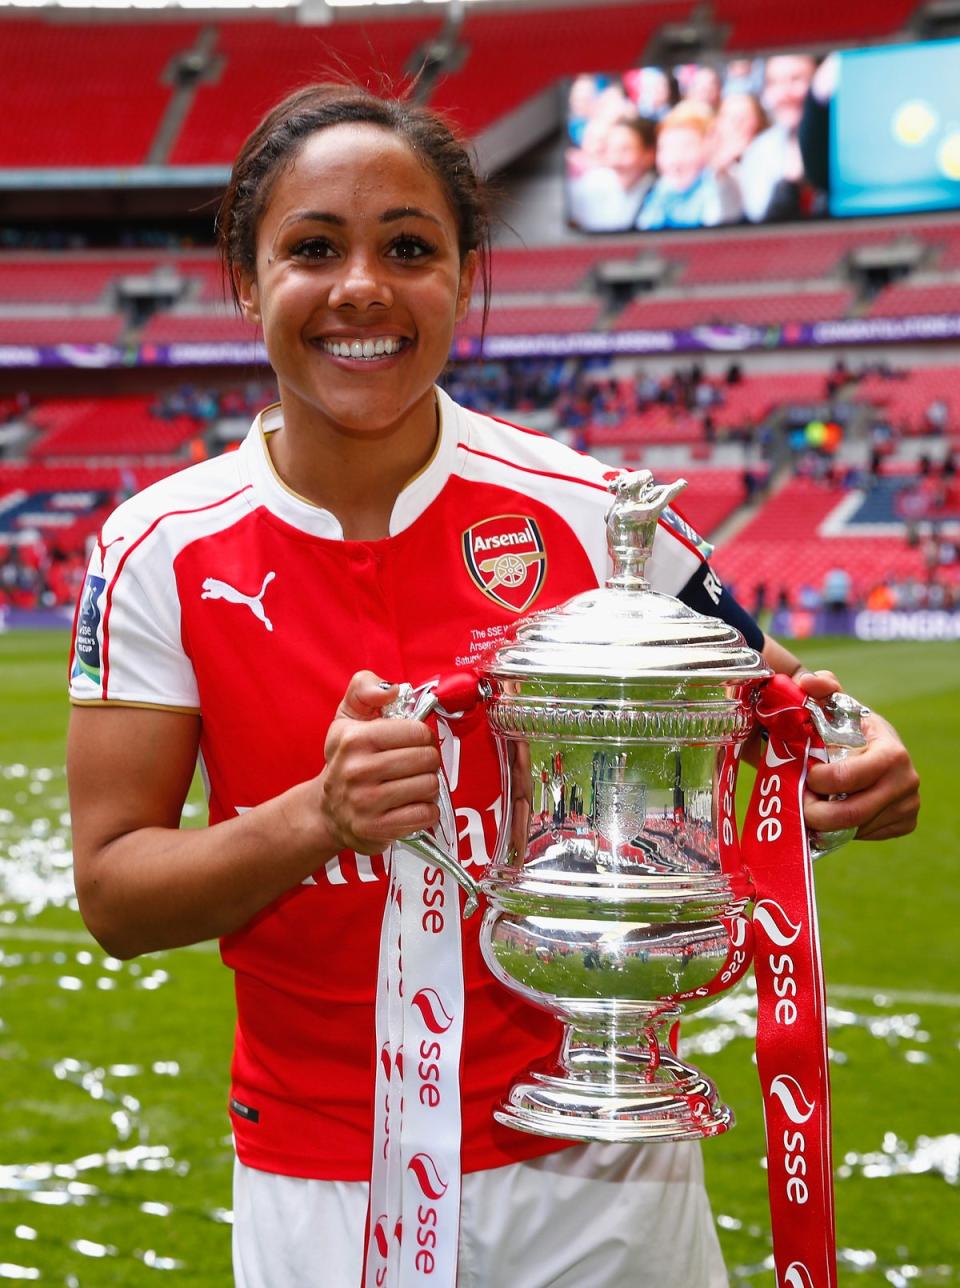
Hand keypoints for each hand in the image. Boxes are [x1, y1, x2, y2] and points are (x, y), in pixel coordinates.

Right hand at [319, 672, 441, 853]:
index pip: (417, 732)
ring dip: (427, 786)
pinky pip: (424, 814)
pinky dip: (425, 810)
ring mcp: (366, 802)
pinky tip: (411, 805)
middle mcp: (358, 771)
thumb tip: (391, 689)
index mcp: (355, 739)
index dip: (421, 736)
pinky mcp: (376, 829)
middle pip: (427, 759)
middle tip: (413, 765)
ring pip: (429, 785)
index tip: (412, 742)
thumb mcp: (348, 717)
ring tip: (411, 785)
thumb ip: (365, 688)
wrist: (326, 811)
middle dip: (427, 761)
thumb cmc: (345, 760)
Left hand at [793, 670, 920, 841]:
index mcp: (891, 753)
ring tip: (813, 805)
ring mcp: (908, 805)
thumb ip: (822, 688)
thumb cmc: (852, 727)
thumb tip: (807, 683)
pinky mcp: (905, 823)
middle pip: (850, 813)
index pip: (846, 777)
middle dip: (815, 812)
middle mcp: (906, 781)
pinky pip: (866, 836)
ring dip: (827, 822)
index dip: (817, 780)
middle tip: (799, 803)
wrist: (876, 749)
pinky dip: (845, 829)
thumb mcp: (838, 705)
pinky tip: (836, 810)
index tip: (806, 773)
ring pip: (855, 828)